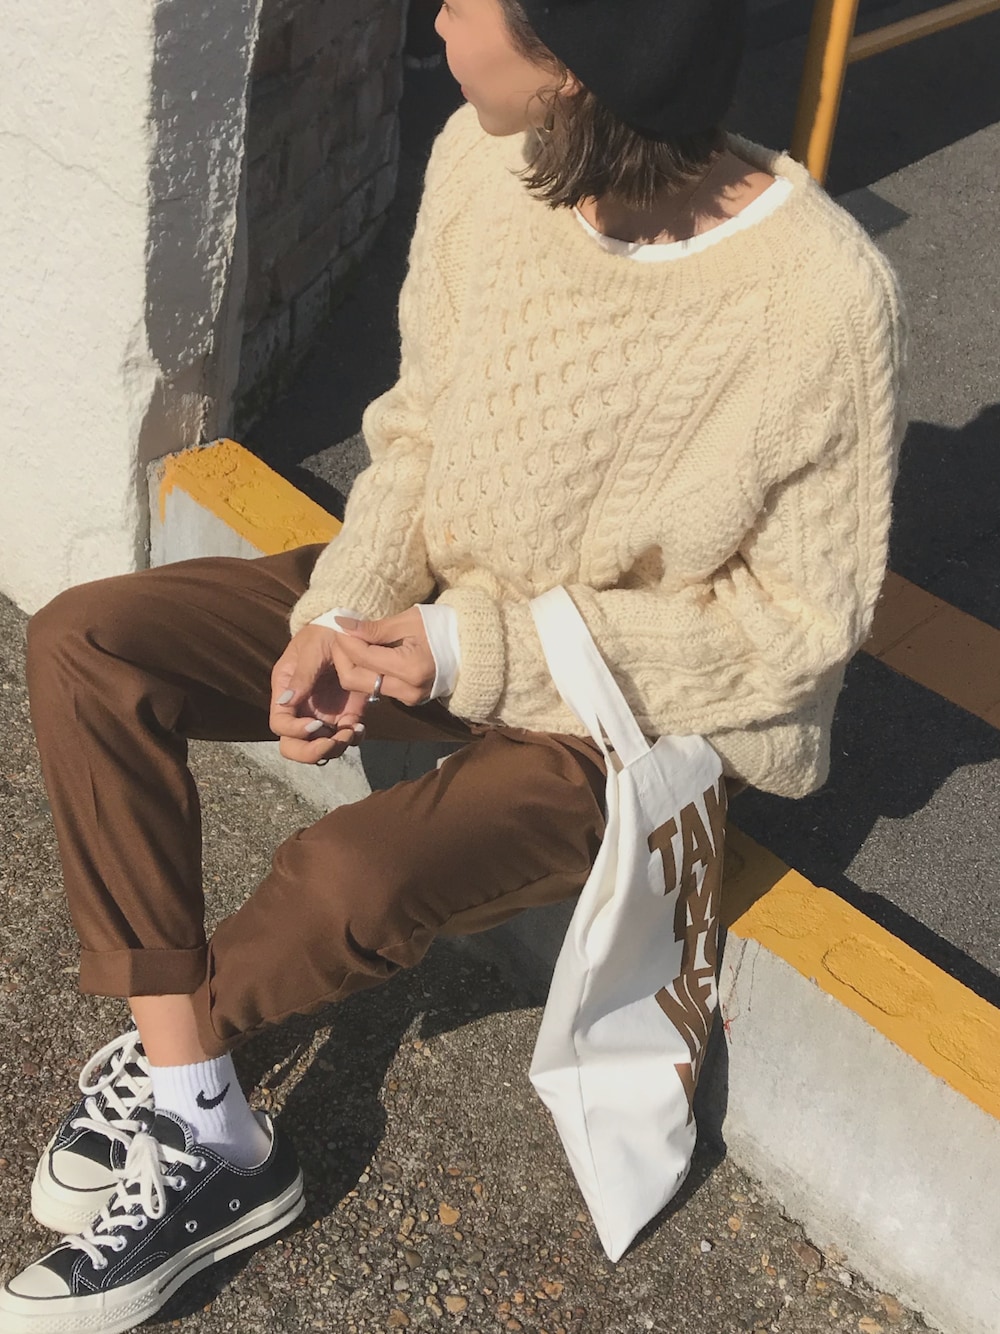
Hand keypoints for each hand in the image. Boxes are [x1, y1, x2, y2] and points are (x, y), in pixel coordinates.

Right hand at [270, 625, 369, 764]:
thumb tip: (286, 702)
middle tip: (331, 742)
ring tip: (351, 731)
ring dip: (336, 747)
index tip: (315, 725)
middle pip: (294, 746)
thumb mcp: (311, 649)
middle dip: (311, 752)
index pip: (280, 725)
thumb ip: (302, 675)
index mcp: (286, 692)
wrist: (349, 630)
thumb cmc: (323, 633)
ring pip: (321, 748)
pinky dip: (353, 739)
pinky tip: (360, 727)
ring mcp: (324, 715)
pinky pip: (346, 738)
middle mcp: (302, 709)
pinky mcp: (346, 715)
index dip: (294, 731)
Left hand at [333, 608, 435, 706]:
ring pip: (361, 686)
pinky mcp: (407, 700)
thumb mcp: (409, 621)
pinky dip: (365, 671)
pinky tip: (367, 653)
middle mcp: (407, 690)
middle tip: (342, 636)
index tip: (339, 624)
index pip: (362, 657)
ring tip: (354, 642)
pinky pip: (375, 688)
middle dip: (341, 657)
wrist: (471, 649)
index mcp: (410, 668)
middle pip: (353, 680)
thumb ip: (375, 628)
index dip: (344, 640)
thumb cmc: (443, 628)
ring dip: (351, 664)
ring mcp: (408, 699)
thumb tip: (342, 625)